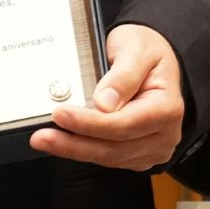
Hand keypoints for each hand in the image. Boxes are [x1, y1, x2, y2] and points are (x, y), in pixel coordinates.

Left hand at [32, 24, 186, 172]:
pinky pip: (108, 158)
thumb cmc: (146, 50)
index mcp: (167, 109)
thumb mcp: (136, 49)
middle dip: (74, 144)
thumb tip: (104, 103)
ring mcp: (152, 148)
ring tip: (45, 139)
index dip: (89, 124)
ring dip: (74, 150)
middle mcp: (164, 134)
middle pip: (113, 148)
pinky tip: (64, 141)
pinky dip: (84, 150)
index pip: (123, 125)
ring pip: (108, 158)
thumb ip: (123, 75)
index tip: (61, 114)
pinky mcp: (137, 154)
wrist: (152, 56)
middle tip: (42, 137)